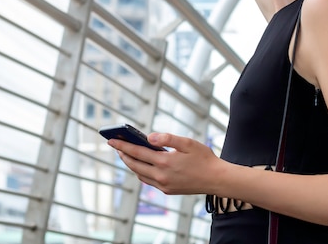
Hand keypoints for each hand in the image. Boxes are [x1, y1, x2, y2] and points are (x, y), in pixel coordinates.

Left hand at [108, 132, 222, 194]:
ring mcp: (163, 185)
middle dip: (123, 154)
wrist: (216, 179)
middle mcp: (161, 175)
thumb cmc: (204, 158)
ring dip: (131, 164)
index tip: (111, 140)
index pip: (137, 152)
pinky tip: (142, 166)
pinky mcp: (168, 190)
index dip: (122, 145)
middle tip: (116, 145)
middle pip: (134, 164)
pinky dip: (141, 172)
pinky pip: (148, 181)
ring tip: (127, 154)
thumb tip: (149, 137)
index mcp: (165, 161)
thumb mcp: (188, 143)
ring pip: (140, 174)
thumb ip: (168, 138)